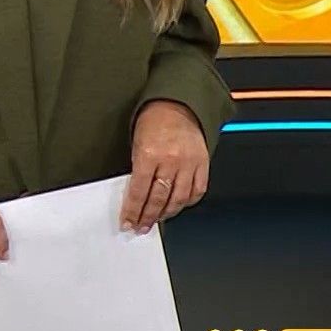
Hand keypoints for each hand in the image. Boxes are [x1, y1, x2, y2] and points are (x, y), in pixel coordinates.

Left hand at [121, 99, 209, 232]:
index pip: (138, 191)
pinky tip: (178, 207)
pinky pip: (197, 191)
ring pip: (178, 199)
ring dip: (166, 214)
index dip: (132, 211)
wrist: (178, 104)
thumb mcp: (135, 142)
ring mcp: (189, 164)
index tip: (128, 222)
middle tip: (140, 226)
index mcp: (149, 154)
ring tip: (157, 220)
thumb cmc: (154, 120)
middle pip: (158, 199)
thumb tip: (133, 194)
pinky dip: (187, 202)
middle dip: (147, 216)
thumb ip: (136, 168)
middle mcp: (170, 160)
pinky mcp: (203, 164)